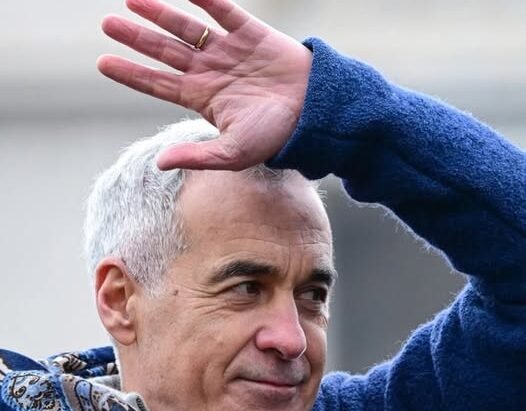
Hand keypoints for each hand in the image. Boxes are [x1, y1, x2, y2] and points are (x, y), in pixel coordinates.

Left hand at [97, 0, 311, 170]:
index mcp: (203, 99)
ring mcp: (229, 51)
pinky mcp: (251, 32)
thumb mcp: (233, 153)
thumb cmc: (275, 137)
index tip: (104, 62)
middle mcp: (211, 72)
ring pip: (187, 27)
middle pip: (165, 51)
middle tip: (107, 24)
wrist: (314, 114)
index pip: (159, 84)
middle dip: (137, 38)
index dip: (132, 73)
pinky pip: (222, 9)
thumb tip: (160, 162)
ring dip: (159, 13)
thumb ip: (197, 156)